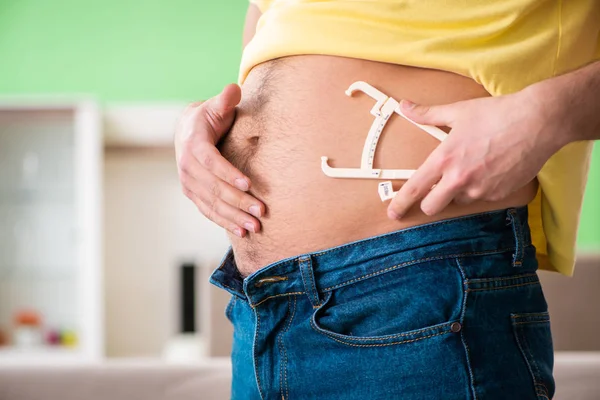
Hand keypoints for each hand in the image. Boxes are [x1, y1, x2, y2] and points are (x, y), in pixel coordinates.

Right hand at [175, 84, 264, 236]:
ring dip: (234, 216)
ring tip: (255, 226)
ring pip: (212, 204)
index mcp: (193, 144)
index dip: (229, 174)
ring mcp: (189, 184)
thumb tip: (234, 89)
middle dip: (238, 201)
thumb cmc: (208, 118)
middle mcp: (187, 167)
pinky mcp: (194, 195)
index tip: (249, 184)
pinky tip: (242, 231)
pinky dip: (225, 222)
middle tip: (261, 210)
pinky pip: (209, 212)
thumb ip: (225, 100)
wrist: (188, 132)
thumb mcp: (215, 106)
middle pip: (214, 188)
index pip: (211, 162)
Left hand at [387, 88, 563, 218]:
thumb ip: (428, 114)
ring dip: (459, 192)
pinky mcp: (499, 194)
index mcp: (444, 159)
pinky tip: (491, 169)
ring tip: (473, 167)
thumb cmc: (497, 114)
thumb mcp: (458, 111)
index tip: (393, 212)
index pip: (414, 189)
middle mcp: (459, 179)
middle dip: (430, 202)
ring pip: (459, 201)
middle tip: (435, 191)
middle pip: (432, 207)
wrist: (538, 121)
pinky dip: (481, 188)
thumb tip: (405, 107)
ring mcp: (480, 189)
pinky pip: (482, 197)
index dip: (400, 204)